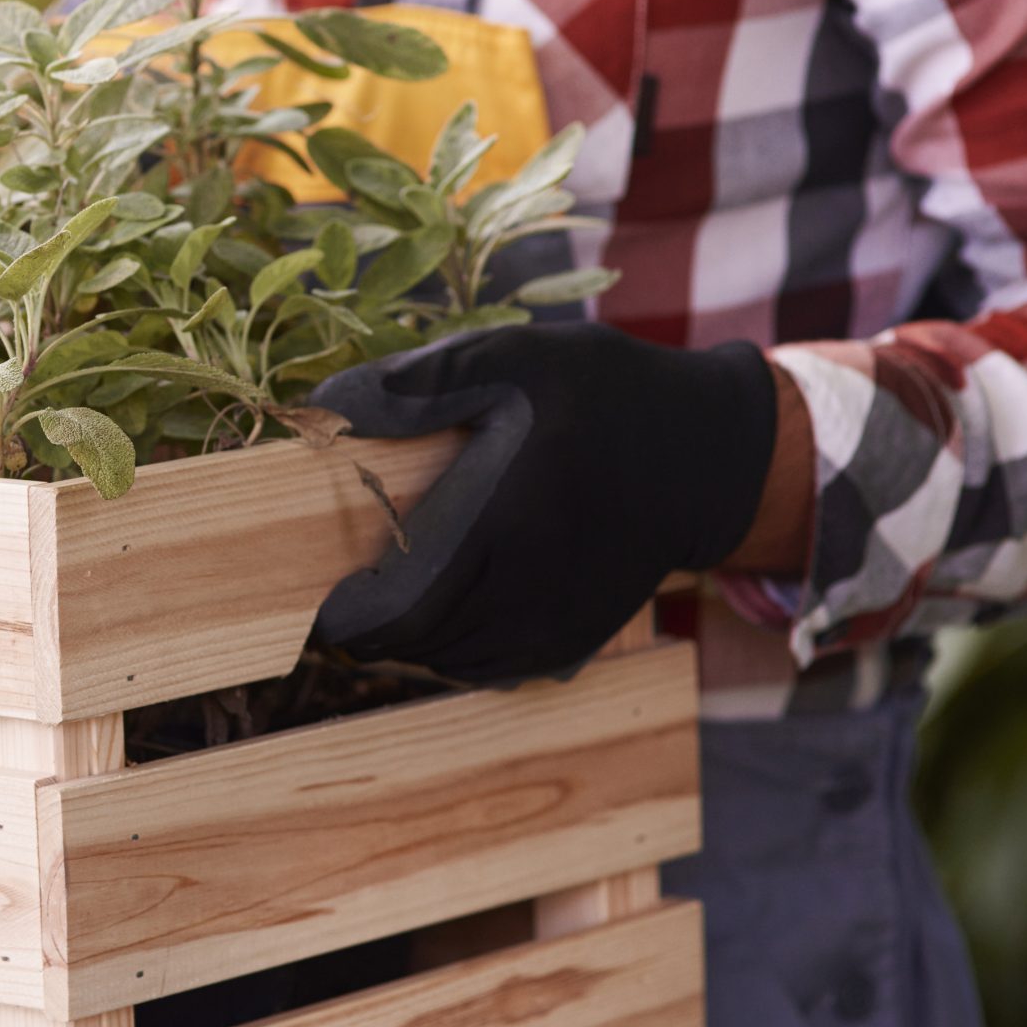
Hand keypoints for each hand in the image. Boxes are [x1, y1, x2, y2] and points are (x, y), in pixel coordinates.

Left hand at [308, 322, 778, 683]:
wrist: (705, 456)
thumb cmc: (607, 396)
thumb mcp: (521, 357)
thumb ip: (426, 381)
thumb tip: (335, 402)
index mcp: (509, 521)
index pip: (405, 608)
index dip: (352, 616)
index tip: (322, 597)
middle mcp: (533, 589)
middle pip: (422, 643)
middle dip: (370, 631)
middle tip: (339, 603)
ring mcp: (559, 622)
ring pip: (457, 662)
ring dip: (410, 645)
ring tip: (383, 609)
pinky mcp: (578, 638)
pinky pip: (497, 670)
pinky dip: (456, 654)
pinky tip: (442, 619)